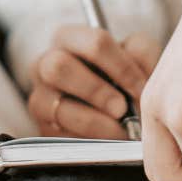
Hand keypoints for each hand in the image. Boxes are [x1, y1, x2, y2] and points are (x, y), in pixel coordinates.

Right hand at [27, 25, 162, 138]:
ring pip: (58, 107)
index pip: (95, 42)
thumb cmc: (124, 78)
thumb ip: (141, 52)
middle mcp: (46, 63)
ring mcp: (40, 97)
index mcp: (70, 38)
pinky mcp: (42, 128)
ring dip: (94, 122)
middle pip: (59, 66)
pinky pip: (58, 136)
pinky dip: (87, 141)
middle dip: (96, 91)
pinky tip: (105, 142)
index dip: (122, 67)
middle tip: (121, 109)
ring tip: (119, 131)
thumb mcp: (138, 58)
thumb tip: (135, 66)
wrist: (117, 113)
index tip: (141, 89)